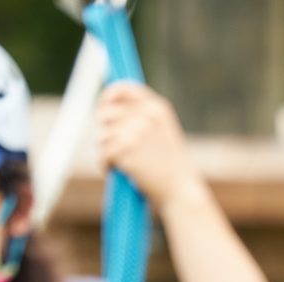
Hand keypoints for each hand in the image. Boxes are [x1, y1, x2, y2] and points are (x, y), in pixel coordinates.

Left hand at [95, 81, 202, 212]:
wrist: (181, 190)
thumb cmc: (172, 166)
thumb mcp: (165, 132)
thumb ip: (144, 116)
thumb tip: (110, 107)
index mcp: (157, 108)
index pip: (123, 89)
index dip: (108, 96)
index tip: (102, 106)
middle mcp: (146, 116)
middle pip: (105, 112)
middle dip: (103, 129)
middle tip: (108, 144)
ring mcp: (136, 133)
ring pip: (102, 135)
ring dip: (104, 150)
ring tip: (115, 161)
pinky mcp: (127, 152)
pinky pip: (103, 153)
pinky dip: (104, 164)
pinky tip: (112, 170)